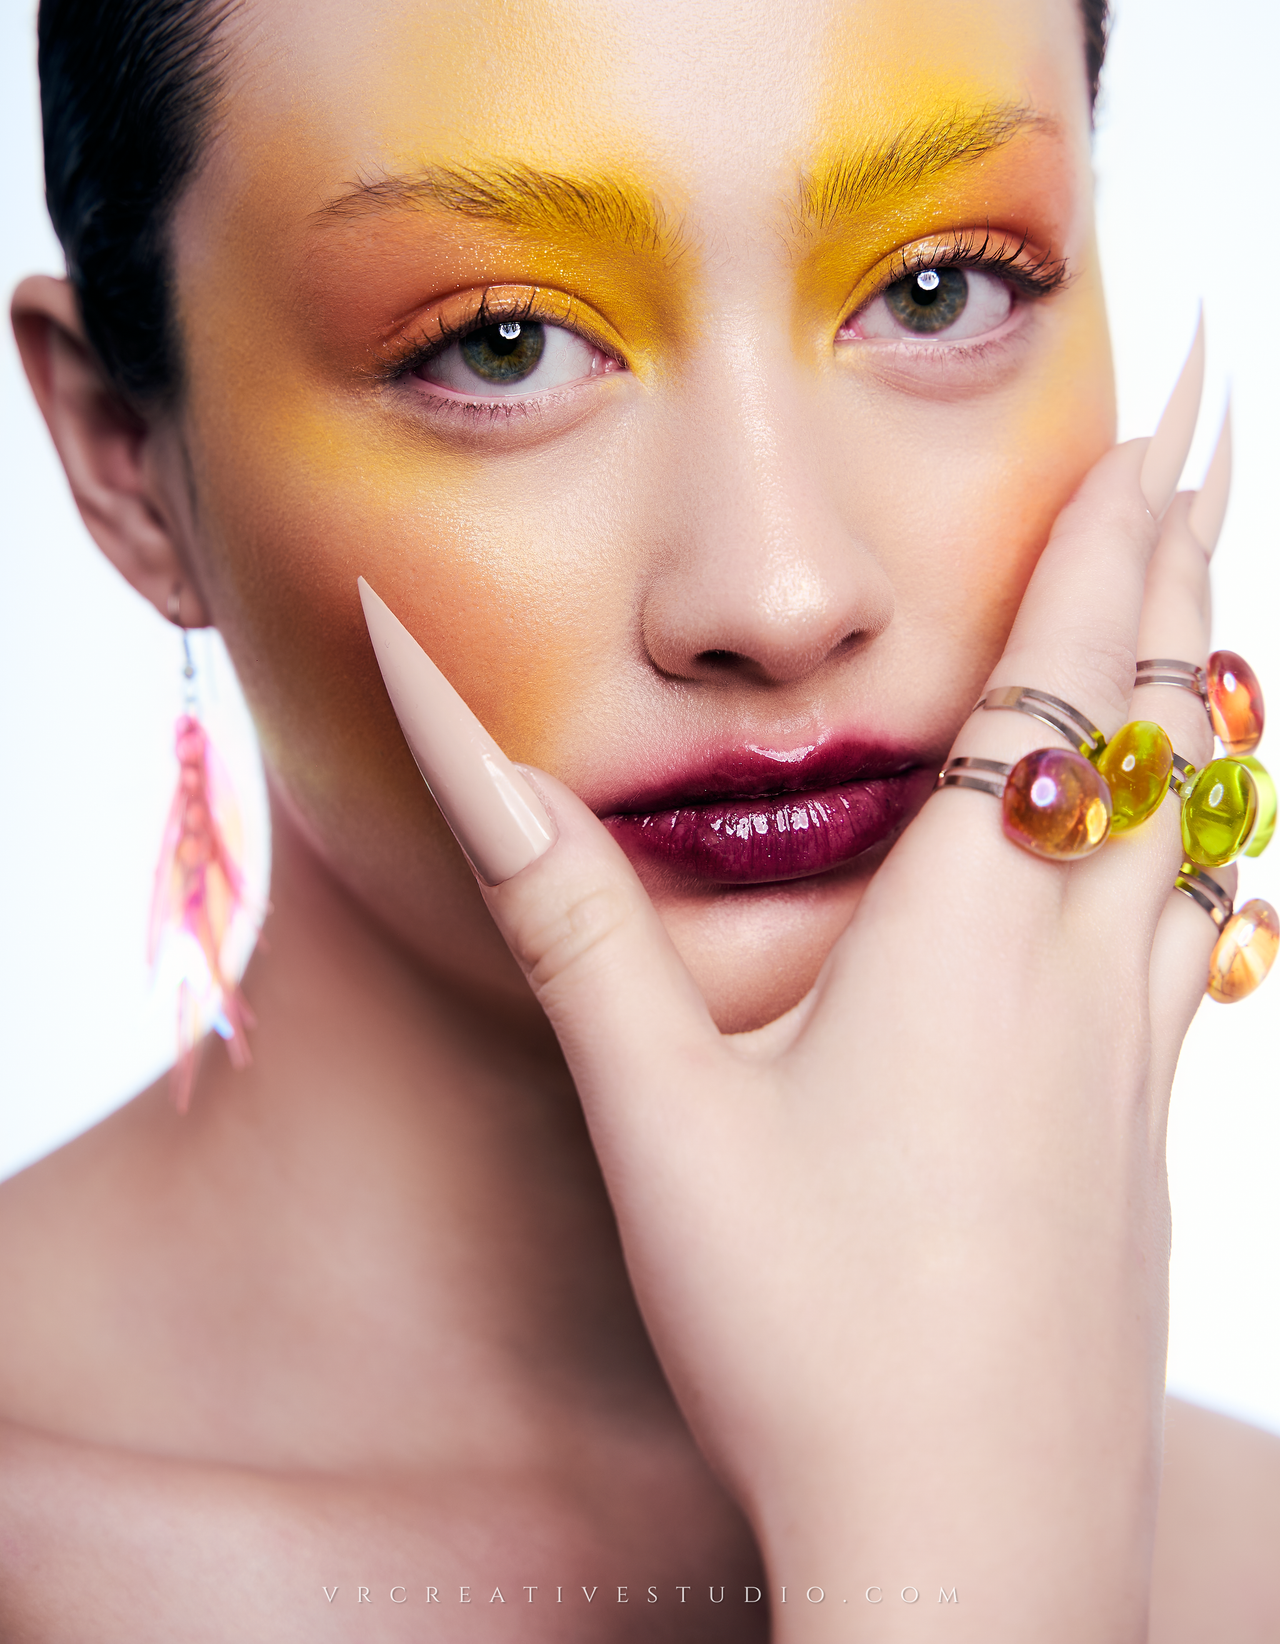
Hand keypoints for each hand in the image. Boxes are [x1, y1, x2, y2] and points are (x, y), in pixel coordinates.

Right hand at [359, 393, 1231, 1639]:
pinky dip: (1203, 835)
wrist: (972, 1546)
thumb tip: (452, 742)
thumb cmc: (805, 1329)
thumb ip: (563, 913)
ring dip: (1203, 695)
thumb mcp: (654, 1110)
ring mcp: (1133, 1055)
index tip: (1161, 421)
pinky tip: (1186, 855)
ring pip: (1206, 823)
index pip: (1064, 683)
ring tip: (1206, 609)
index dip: (1115, 539)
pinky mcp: (1145, 1129)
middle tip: (1215, 441)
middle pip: (1168, 724)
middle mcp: (1078, 968)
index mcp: (965, 934)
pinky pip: (1201, 932)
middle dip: (1185, 567)